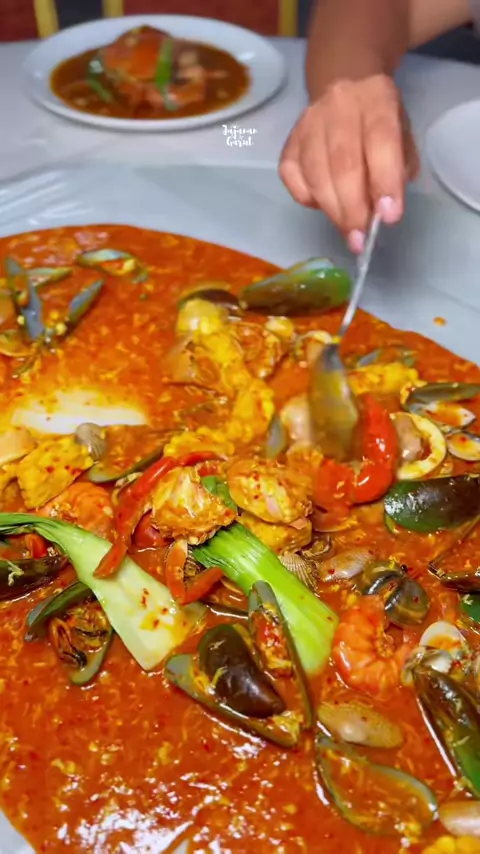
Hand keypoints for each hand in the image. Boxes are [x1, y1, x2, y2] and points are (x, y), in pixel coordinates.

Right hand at [279, 74, 418, 252]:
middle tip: (360, 239)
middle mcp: (339, 105)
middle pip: (342, 163)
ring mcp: (308, 123)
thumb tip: (381, 210)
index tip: (389, 217)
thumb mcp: (402, 135)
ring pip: (315, 174)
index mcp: (376, 97)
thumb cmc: (379, 120)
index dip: (385, 181)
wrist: (345, 82)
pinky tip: (323, 203)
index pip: (381, 140)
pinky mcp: (289, 140)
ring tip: (347, 232)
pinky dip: (307, 198)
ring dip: (332, 211)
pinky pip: (292, 177)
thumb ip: (396, 168)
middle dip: (353, 209)